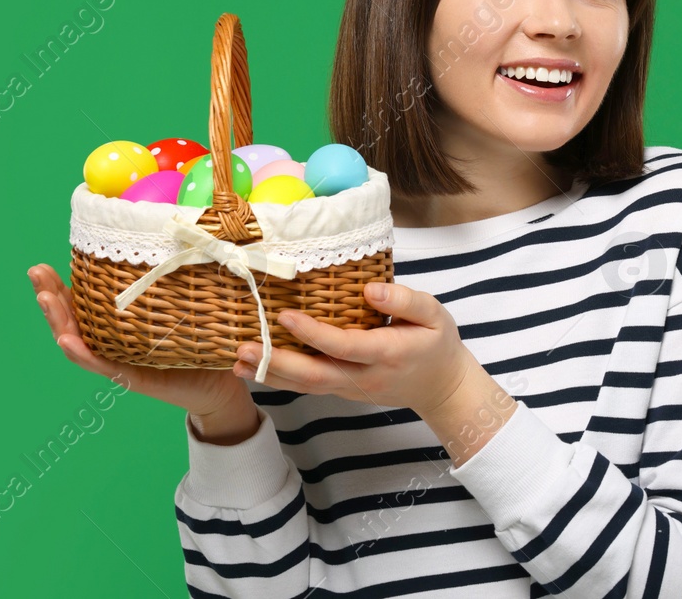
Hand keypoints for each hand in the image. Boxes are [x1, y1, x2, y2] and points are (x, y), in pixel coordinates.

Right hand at [28, 263, 253, 420]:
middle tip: (36, 272)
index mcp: (116, 327)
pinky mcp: (132, 378)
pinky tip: (66, 339)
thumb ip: (167, 280)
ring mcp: (118, 363)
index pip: (81, 304)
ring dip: (58, 320)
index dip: (60, 286)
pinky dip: (82, 353)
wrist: (217, 386)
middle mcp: (111, 344)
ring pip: (78, 342)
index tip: (44, 265)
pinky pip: (103, 365)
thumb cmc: (198, 342)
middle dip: (50, 296)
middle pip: (71, 321)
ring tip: (44, 298)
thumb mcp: (179, 305)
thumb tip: (169, 235)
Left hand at [232, 282, 476, 417]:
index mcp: (387, 354)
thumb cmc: (437, 344)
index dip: (313, 334)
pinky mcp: (343, 391)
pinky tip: (256, 368)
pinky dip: (280, 379)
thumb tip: (371, 290)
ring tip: (238, 360)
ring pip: (307, 387)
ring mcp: (351, 389)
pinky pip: (309, 387)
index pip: (344, 346)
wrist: (443, 389)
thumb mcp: (434, 315)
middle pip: (315, 376)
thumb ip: (405, 301)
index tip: (285, 316)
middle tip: (244, 348)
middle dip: (277, 363)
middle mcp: (365, 377)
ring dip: (270, 375)